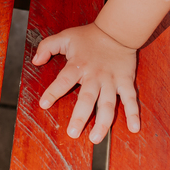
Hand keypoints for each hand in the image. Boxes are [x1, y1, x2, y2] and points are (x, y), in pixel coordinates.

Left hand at [31, 23, 139, 143]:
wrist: (117, 30)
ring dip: (103, 122)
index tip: (44, 104)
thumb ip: (47, 47)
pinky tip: (134, 128)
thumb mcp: (64, 37)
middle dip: (80, 117)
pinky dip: (133, 114)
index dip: (53, 92)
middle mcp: (95, 75)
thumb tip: (35, 60)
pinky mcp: (125, 81)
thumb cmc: (89, 36)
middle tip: (73, 133)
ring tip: (96, 138)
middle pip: (87, 98)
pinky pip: (130, 99)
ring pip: (108, 104)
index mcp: (78, 65)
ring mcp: (111, 80)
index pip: (63, 80)